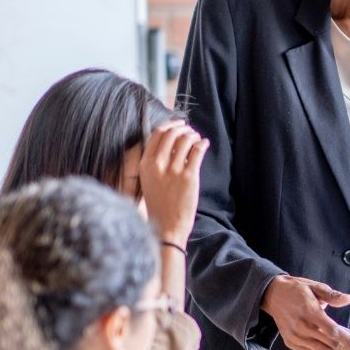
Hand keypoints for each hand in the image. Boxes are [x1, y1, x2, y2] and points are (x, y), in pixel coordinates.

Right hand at [138, 120, 207, 245]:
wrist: (167, 226)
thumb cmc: (159, 204)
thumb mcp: (148, 181)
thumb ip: (155, 162)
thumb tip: (170, 143)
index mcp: (145, 164)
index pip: (157, 134)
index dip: (170, 125)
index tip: (178, 124)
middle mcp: (157, 164)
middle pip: (172, 134)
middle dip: (183, 128)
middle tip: (190, 131)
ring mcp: (173, 170)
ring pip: (185, 140)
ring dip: (193, 135)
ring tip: (197, 138)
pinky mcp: (189, 177)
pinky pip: (197, 152)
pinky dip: (202, 144)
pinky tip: (204, 143)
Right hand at [261, 275, 349, 349]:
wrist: (272, 295)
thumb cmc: (297, 290)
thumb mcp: (315, 286)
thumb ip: (333, 295)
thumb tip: (349, 299)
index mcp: (310, 312)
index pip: (334, 332)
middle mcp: (301, 327)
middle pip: (330, 345)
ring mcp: (295, 337)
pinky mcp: (291, 342)